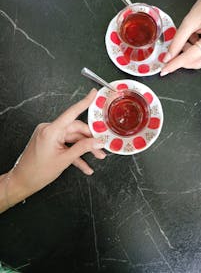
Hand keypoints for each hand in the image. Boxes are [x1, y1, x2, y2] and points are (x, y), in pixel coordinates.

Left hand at [7, 89, 104, 204]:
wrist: (22, 181)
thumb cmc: (38, 172)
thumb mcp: (64, 160)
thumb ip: (83, 148)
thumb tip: (97, 142)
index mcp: (51, 130)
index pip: (71, 113)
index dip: (84, 102)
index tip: (93, 93)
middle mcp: (49, 129)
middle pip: (76, 129)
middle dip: (90, 140)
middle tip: (102, 148)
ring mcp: (49, 135)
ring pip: (73, 138)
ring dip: (85, 148)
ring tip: (97, 157)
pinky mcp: (50, 141)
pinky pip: (67, 144)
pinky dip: (75, 154)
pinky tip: (85, 165)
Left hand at [160, 0, 200, 74]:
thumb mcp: (189, 21)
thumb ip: (177, 40)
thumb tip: (168, 55)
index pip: (189, 58)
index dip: (174, 64)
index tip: (163, 70)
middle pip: (196, 63)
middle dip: (181, 60)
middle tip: (169, 55)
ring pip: (199, 60)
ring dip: (187, 54)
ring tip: (184, 38)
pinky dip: (193, 49)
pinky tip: (191, 37)